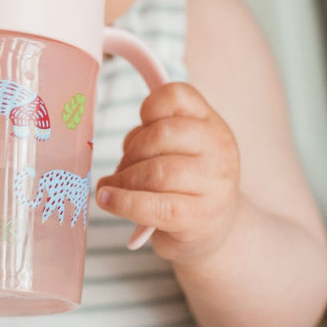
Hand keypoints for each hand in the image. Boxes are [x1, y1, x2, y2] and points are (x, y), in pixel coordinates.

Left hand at [95, 82, 239, 264]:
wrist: (213, 230)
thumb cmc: (186, 184)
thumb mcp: (182, 149)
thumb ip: (155, 136)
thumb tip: (118, 148)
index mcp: (211, 124)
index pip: (176, 95)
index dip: (148, 108)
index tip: (141, 129)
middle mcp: (218, 149)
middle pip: (161, 134)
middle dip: (131, 151)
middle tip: (121, 168)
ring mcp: (213, 184)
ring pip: (156, 171)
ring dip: (124, 179)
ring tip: (113, 186)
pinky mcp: (199, 217)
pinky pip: (153, 205)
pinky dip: (123, 202)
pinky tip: (108, 200)